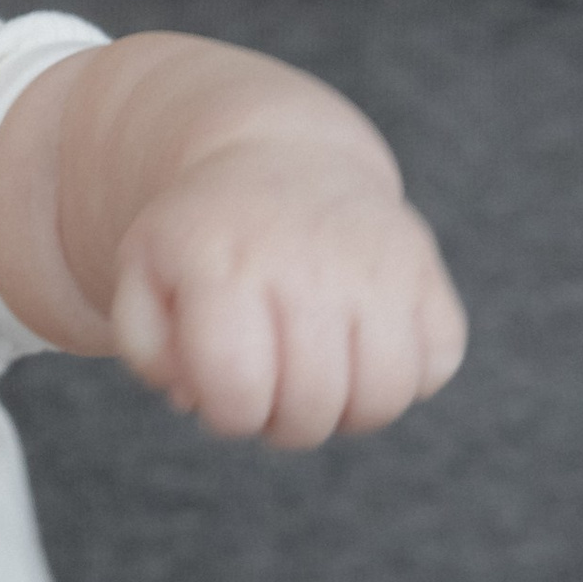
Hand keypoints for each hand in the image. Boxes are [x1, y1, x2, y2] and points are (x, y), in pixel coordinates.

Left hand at [110, 142, 466, 448]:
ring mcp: (376, 263)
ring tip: (321, 379)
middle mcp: (307, 262)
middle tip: (272, 389)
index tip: (224, 388)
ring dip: (350, 412)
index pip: (238, 392)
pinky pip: (438, 362)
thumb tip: (197, 399)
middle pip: (313, 407)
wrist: (282, 158)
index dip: (229, 415)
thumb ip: (146, 351)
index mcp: (225, 268)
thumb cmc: (206, 239)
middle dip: (286, 424)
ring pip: (385, 395)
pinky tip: (365, 348)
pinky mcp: (426, 267)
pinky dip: (408, 376)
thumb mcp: (144, 278)